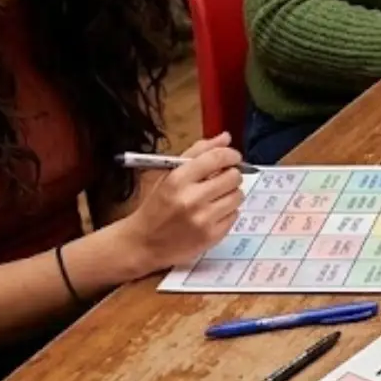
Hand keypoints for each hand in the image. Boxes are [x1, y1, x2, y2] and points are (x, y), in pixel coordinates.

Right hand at [117, 135, 243, 273]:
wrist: (142, 243)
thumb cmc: (156, 206)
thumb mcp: (168, 175)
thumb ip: (197, 153)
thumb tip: (225, 137)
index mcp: (178, 180)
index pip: (217, 158)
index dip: (231, 154)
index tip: (233, 157)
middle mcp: (191, 199)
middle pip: (233, 177)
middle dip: (231, 175)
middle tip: (222, 179)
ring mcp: (203, 220)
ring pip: (238, 196)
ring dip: (231, 194)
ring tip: (215, 198)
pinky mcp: (211, 236)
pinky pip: (235, 216)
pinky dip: (227, 213)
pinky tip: (212, 214)